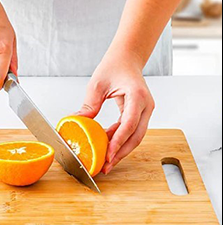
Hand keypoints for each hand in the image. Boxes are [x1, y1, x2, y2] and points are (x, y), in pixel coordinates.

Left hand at [77, 51, 154, 173]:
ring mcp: (145, 110)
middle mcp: (146, 105)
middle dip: (121, 153)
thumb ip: (89, 105)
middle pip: (136, 136)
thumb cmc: (114, 66)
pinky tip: (107, 144)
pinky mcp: (140, 114)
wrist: (126, 59)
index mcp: (137, 96)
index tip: (108, 155)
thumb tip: (79, 124)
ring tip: (106, 160)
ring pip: (136, 136)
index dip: (118, 142)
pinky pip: (131, 131)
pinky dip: (120, 139)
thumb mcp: (97, 85)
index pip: (129, 124)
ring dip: (121, 149)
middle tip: (106, 166)